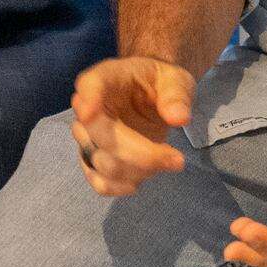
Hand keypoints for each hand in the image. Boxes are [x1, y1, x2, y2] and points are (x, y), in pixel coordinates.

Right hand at [68, 56, 194, 196]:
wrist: (151, 97)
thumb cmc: (159, 83)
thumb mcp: (175, 80)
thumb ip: (176, 95)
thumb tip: (179, 117)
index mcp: (106, 79)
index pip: (89, 85)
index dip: (88, 99)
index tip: (89, 111)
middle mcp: (88, 108)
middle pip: (101, 137)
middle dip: (142, 154)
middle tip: (177, 159)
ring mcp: (88, 137)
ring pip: (102, 164)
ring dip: (139, 171)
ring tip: (167, 162)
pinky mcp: (94, 160)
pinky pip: (99, 182)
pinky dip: (122, 187)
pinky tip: (143, 178)